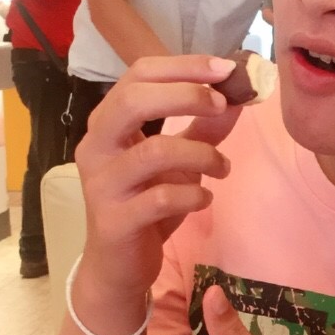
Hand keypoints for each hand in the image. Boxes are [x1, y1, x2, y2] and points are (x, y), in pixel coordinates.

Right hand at [70, 57, 239, 326]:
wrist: (118, 267)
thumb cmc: (146, 206)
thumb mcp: (178, 163)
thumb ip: (204, 129)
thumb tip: (238, 96)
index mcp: (108, 124)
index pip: (138, 75)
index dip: (183, 67)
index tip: (226, 69)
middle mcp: (96, 147)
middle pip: (134, 101)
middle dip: (186, 95)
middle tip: (222, 105)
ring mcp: (102, 185)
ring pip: (153, 152)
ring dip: (201, 154)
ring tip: (223, 167)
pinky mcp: (115, 221)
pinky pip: (161, 198)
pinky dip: (193, 194)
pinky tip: (205, 197)